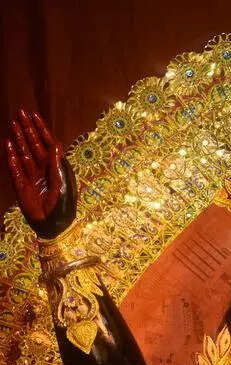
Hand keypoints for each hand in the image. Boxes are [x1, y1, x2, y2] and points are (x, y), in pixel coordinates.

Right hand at [4, 109, 76, 238]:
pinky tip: (8, 144)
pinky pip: (15, 167)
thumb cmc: (62, 205)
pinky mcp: (21, 184)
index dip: (41, 129)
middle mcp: (43, 168)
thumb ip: (57, 164)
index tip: (34, 115)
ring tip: (13, 124)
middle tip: (20, 113)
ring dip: (18, 138)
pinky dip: (11, 156)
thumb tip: (55, 145)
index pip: (48, 143)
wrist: (52, 224)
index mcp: (56, 166)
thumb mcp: (62, 183)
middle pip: (34, 144)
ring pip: (23, 152)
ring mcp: (31, 174)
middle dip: (27, 129)